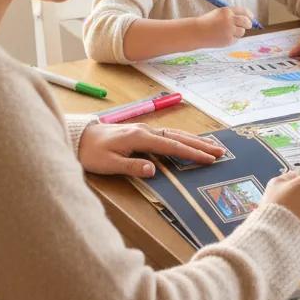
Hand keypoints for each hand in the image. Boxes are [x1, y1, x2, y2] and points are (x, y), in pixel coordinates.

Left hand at [77, 121, 226, 177]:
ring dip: (194, 140)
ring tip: (213, 146)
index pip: (171, 146)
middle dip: (200, 144)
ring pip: (175, 134)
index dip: (191, 153)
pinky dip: (182, 138)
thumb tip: (154, 169)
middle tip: (220, 152)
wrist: (79, 137)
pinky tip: (189, 142)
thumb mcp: (108, 164)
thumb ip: (132, 166)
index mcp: (139, 138)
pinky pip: (168, 134)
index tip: (208, 159)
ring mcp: (144, 130)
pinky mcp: (141, 132)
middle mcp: (145, 130)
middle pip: (178, 137)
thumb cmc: (92, 153)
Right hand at [195, 6, 253, 47]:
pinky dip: (231, 39)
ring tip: (226, 32)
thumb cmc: (208, 22)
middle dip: (248, 24)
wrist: (197, 33)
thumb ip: (231, 15)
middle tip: (248, 25)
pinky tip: (222, 37)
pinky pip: (236, 39)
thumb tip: (248, 18)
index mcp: (227, 11)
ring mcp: (229, 30)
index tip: (251, 17)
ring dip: (238, 32)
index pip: (243, 11)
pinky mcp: (229, 40)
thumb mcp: (219, 14)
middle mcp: (229, 20)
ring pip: (242, 32)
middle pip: (246, 22)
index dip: (249, 14)